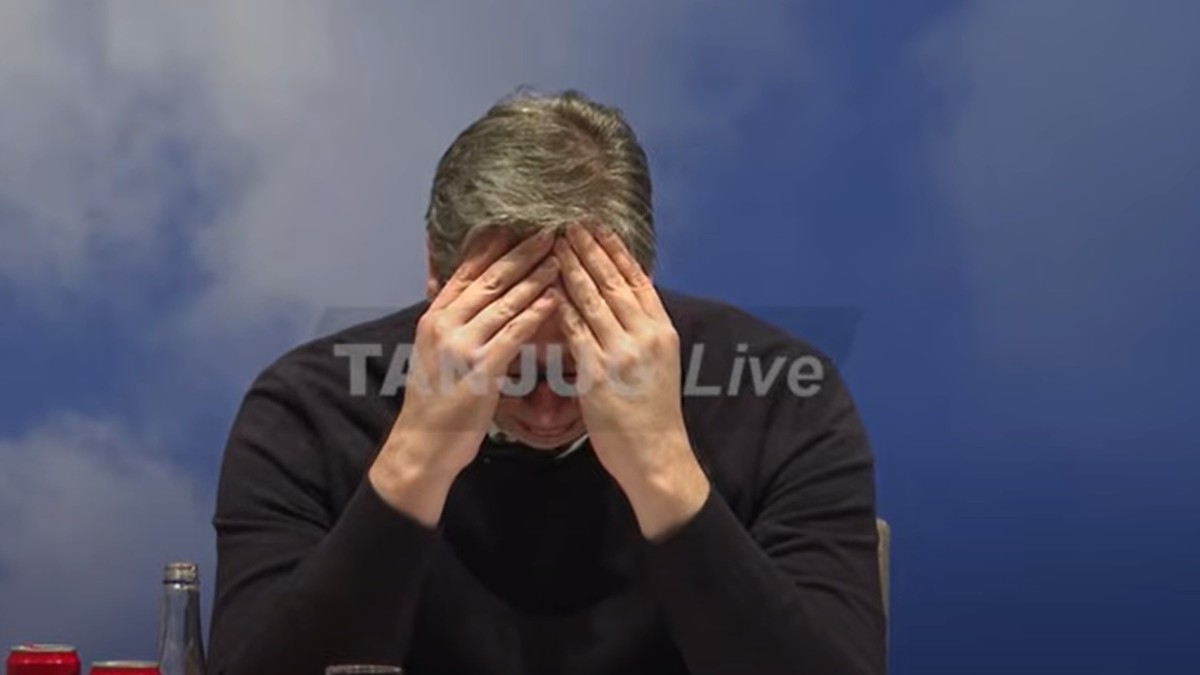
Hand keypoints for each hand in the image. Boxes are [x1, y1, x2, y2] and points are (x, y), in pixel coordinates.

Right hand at [370, 230, 559, 524]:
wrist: (423, 443)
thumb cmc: (435, 399)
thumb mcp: (432, 350)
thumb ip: (445, 316)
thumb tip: (444, 283)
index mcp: (434, 316)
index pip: (467, 270)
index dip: (495, 246)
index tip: (519, 224)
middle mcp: (444, 324)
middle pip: (489, 279)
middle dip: (522, 253)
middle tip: (550, 231)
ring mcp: (461, 346)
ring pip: (504, 302)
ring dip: (535, 278)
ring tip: (560, 258)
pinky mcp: (480, 370)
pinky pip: (512, 334)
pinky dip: (533, 314)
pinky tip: (553, 299)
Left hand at [555, 225, 708, 537]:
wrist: (656, 454)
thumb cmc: (652, 412)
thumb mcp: (658, 363)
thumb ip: (641, 331)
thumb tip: (623, 301)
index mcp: (662, 330)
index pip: (638, 279)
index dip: (615, 251)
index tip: (598, 226)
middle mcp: (646, 335)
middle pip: (613, 282)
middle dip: (588, 250)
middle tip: (568, 224)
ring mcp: (623, 353)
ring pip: (592, 300)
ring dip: (570, 269)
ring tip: (553, 245)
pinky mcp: (598, 373)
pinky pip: (575, 331)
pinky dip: (559, 307)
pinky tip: (545, 290)